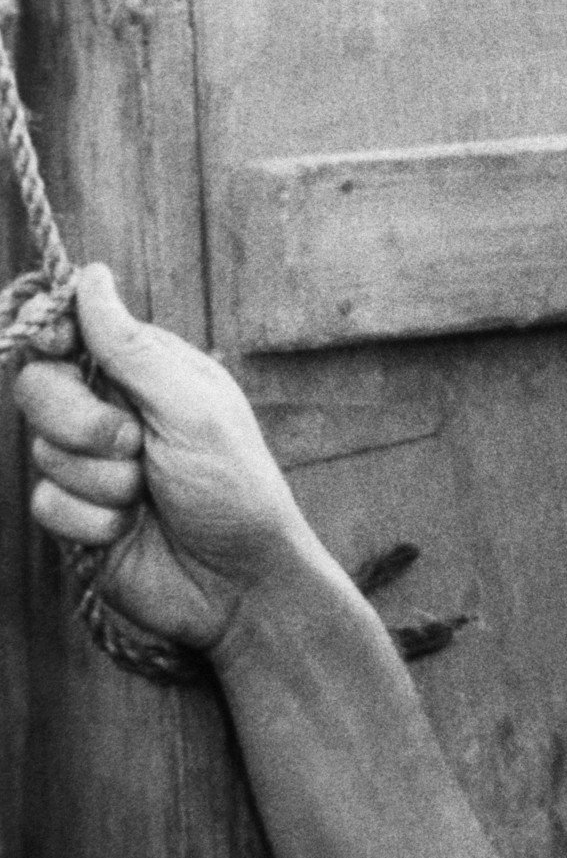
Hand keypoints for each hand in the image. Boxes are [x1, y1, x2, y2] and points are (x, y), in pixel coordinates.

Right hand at [13, 264, 326, 651]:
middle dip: (79, 420)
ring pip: (39, 449)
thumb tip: (91, 274)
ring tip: (147, 495)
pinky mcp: (75, 515)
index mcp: (149, 375)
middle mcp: (115, 412)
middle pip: (39, 387)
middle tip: (132, 445)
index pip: (72, 333)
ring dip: (98, 479)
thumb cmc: (234, 487)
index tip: (59, 349)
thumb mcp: (191, 407)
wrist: (236, 583)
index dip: (53, 337)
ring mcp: (92, 465)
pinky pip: (43, 503)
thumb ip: (132, 347)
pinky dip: (89, 520)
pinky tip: (128, 530)